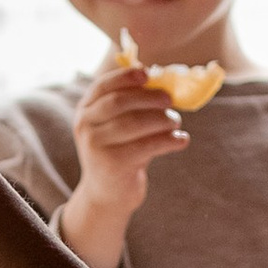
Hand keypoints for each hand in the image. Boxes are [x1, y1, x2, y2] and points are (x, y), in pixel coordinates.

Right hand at [57, 57, 189, 267]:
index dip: (125, 76)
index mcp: (85, 111)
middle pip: (119, 102)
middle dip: (148, 98)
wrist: (107, 194)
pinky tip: (182, 140)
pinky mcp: (113, 164)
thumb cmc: (120, 152)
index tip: (147, 73)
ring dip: (161, 120)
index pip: (102, 86)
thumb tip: (163, 81)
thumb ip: (131, 105)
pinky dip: (168, 140)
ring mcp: (96, 146)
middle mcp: (85, 126)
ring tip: (176, 122)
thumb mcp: (117, 126)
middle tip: (170, 100)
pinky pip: (146, 146)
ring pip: (133, 123)